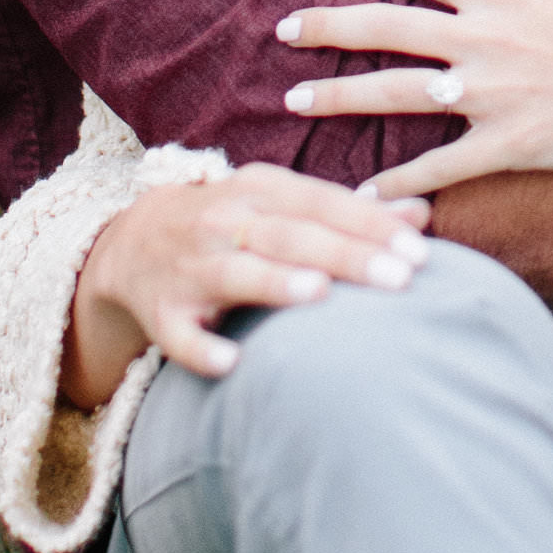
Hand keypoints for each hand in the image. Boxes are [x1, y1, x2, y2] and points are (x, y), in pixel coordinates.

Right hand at [64, 166, 433, 407]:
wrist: (132, 241)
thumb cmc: (234, 223)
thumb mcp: (284, 204)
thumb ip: (350, 213)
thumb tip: (420, 215)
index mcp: (259, 189)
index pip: (322, 202)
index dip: (370, 224)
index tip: (418, 250)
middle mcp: (224, 222)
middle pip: (291, 236)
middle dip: (346, 255)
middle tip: (400, 278)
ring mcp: (190, 267)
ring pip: (236, 273)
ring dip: (275, 283)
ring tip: (318, 294)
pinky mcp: (162, 312)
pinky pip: (178, 335)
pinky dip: (201, 348)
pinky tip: (229, 363)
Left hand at [276, 0, 552, 201]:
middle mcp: (487, 37)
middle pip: (386, 25)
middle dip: (327, 25)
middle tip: (284, 28)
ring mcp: (495, 93)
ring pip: (395, 92)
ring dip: (339, 95)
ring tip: (295, 99)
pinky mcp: (513, 146)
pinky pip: (440, 168)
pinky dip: (397, 183)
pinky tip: (363, 194)